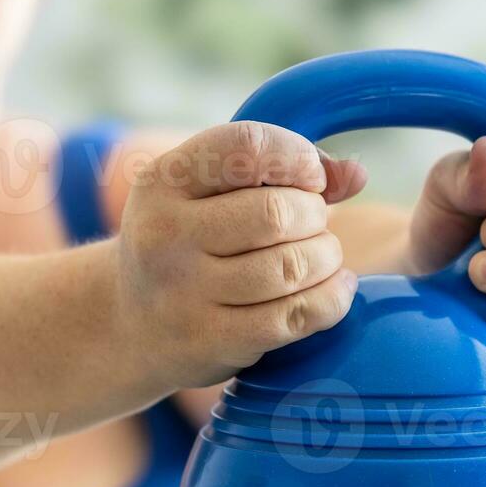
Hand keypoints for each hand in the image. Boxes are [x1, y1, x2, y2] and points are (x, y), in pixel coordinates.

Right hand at [115, 122, 368, 387]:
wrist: (131, 321)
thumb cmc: (191, 241)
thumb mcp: (210, 192)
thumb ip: (281, 170)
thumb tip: (354, 175)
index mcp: (164, 180)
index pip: (246, 147)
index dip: (296, 156)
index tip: (311, 177)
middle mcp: (165, 233)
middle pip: (276, 213)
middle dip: (314, 215)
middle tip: (313, 225)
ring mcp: (184, 291)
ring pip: (290, 267)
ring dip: (326, 258)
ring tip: (322, 257)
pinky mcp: (210, 340)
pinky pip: (294, 316)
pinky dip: (331, 299)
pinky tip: (335, 288)